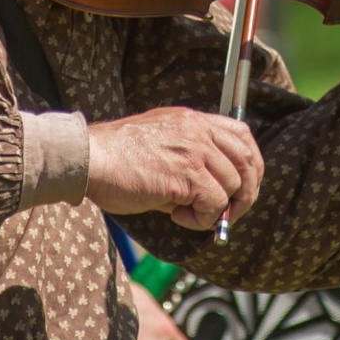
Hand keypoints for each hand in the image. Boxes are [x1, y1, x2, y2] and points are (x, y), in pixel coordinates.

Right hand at [86, 108, 262, 231]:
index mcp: (193, 120)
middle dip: (245, 193)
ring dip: (215, 209)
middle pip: (248, 161)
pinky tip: (175, 215)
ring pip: (234, 186)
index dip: (250, 165)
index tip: (242, 188)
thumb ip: (190, 162)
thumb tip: (215, 199)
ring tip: (184, 213)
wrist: (89, 158)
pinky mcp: (188, 174)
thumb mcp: (160, 148)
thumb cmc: (116, 159)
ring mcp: (195, 150)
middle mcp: (199, 130)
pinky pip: (215, 204)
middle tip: (227, 214)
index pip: (242, 135)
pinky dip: (201, 219)